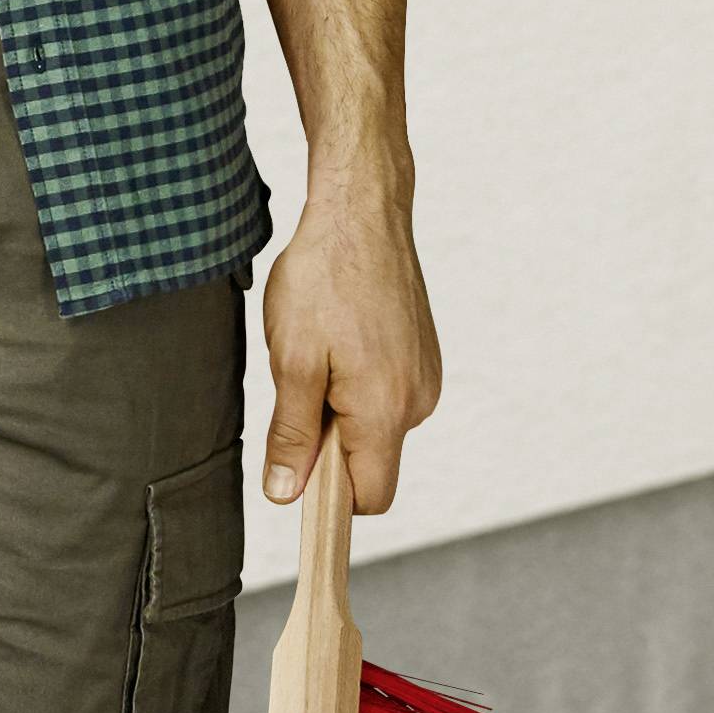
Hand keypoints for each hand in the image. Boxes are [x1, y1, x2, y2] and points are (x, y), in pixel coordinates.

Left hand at [261, 172, 439, 516]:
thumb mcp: (292, 360)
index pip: (370, 497)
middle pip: (372, 463)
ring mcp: (426, 376)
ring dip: (342, 409)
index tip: (297, 473)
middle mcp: (418, 400)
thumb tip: (287, 494)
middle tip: (300, 385)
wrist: (362, 212)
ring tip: (319, 351)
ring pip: (377, 426)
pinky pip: (388, 395)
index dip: (330, 499)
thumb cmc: (324, 278)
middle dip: (331, 445)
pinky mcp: (423, 355)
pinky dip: (358, 384)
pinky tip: (340, 338)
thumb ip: (293, 434)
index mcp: (386, 410)